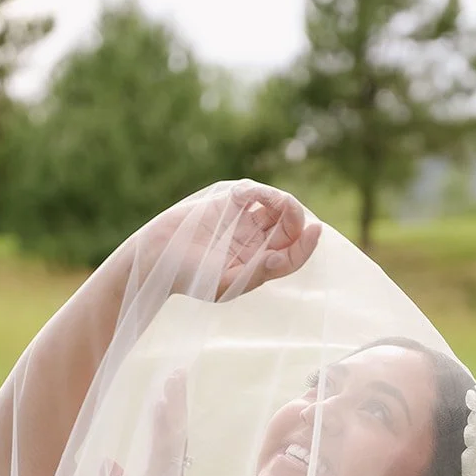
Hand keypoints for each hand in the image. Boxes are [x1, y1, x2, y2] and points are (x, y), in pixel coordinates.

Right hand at [140, 181, 321, 301]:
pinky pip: (253, 194)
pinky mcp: (230, 204)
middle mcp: (257, 245)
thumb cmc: (191, 277)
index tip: (315, 230)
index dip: (307, 245)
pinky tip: (250, 194)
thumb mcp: (224, 284)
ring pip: (275, 209)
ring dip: (281, 202)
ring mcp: (245, 223)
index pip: (292, 256)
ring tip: (274, 199)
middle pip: (289, 230)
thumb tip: (277, 259)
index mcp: (260, 268)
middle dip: (295, 219)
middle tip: (288, 209)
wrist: (159, 255)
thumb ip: (254, 273)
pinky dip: (258, 191)